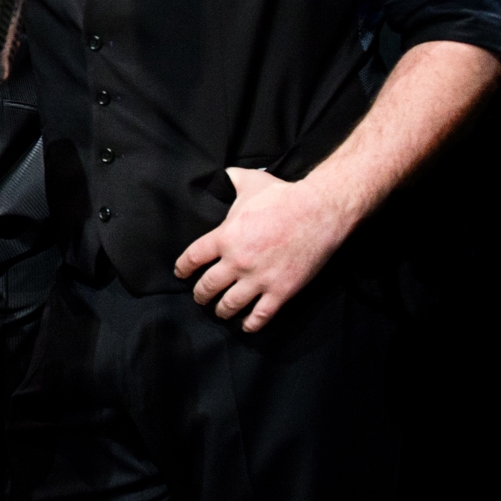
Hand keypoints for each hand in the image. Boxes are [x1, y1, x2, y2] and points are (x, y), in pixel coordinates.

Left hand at [173, 167, 352, 331]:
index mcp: (224, 237)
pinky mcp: (281, 291)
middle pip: (207, 287)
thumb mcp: (251, 182)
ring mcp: (258, 279)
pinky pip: (260, 315)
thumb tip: (224, 173)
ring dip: (222, 311)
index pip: (192, 259)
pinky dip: (251, 324)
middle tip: (200, 297)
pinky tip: (246, 326)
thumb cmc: (283, 196)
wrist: (319, 212)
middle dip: (200, 295)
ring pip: (230, 305)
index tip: (181, 273)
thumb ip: (232, 179)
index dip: (183, 269)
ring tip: (220, 311)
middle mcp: (236, 261)